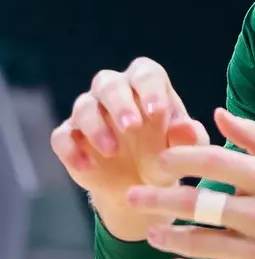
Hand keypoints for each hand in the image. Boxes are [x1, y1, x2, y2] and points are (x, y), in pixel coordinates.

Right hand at [50, 57, 209, 200]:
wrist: (140, 185)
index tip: (157, 111)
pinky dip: (71, 150)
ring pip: (84, 106)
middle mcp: (115, 92)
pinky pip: (62, 136)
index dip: (150, 89)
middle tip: (132, 127)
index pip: (146, 73)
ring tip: (112, 151)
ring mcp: (90, 112)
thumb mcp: (183, 151)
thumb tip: (187, 128)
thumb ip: (188, 138)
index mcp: (147, 85)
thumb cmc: (166, 154)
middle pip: (109, 83)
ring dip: (96, 127)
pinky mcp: (70, 136)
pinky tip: (87, 166)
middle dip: (120, 104)